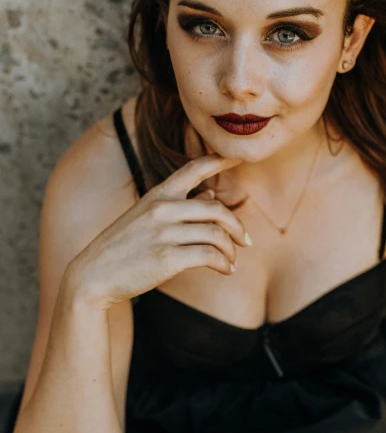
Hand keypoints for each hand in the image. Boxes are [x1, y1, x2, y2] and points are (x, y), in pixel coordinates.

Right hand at [66, 153, 249, 308]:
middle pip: (215, 209)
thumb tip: (212, 192)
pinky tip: (226, 270)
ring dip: (231, 250)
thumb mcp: (147, 217)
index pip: (193, 169)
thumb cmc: (123, 247)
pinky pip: (209, 256)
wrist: (92, 276)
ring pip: (216, 234)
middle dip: (236, 226)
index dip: (220, 160)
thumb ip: (181, 205)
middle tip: (245, 241)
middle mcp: (162, 209)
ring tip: (232, 261)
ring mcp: (163, 233)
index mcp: (158, 195)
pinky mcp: (166, 258)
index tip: (240, 157)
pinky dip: (224, 264)